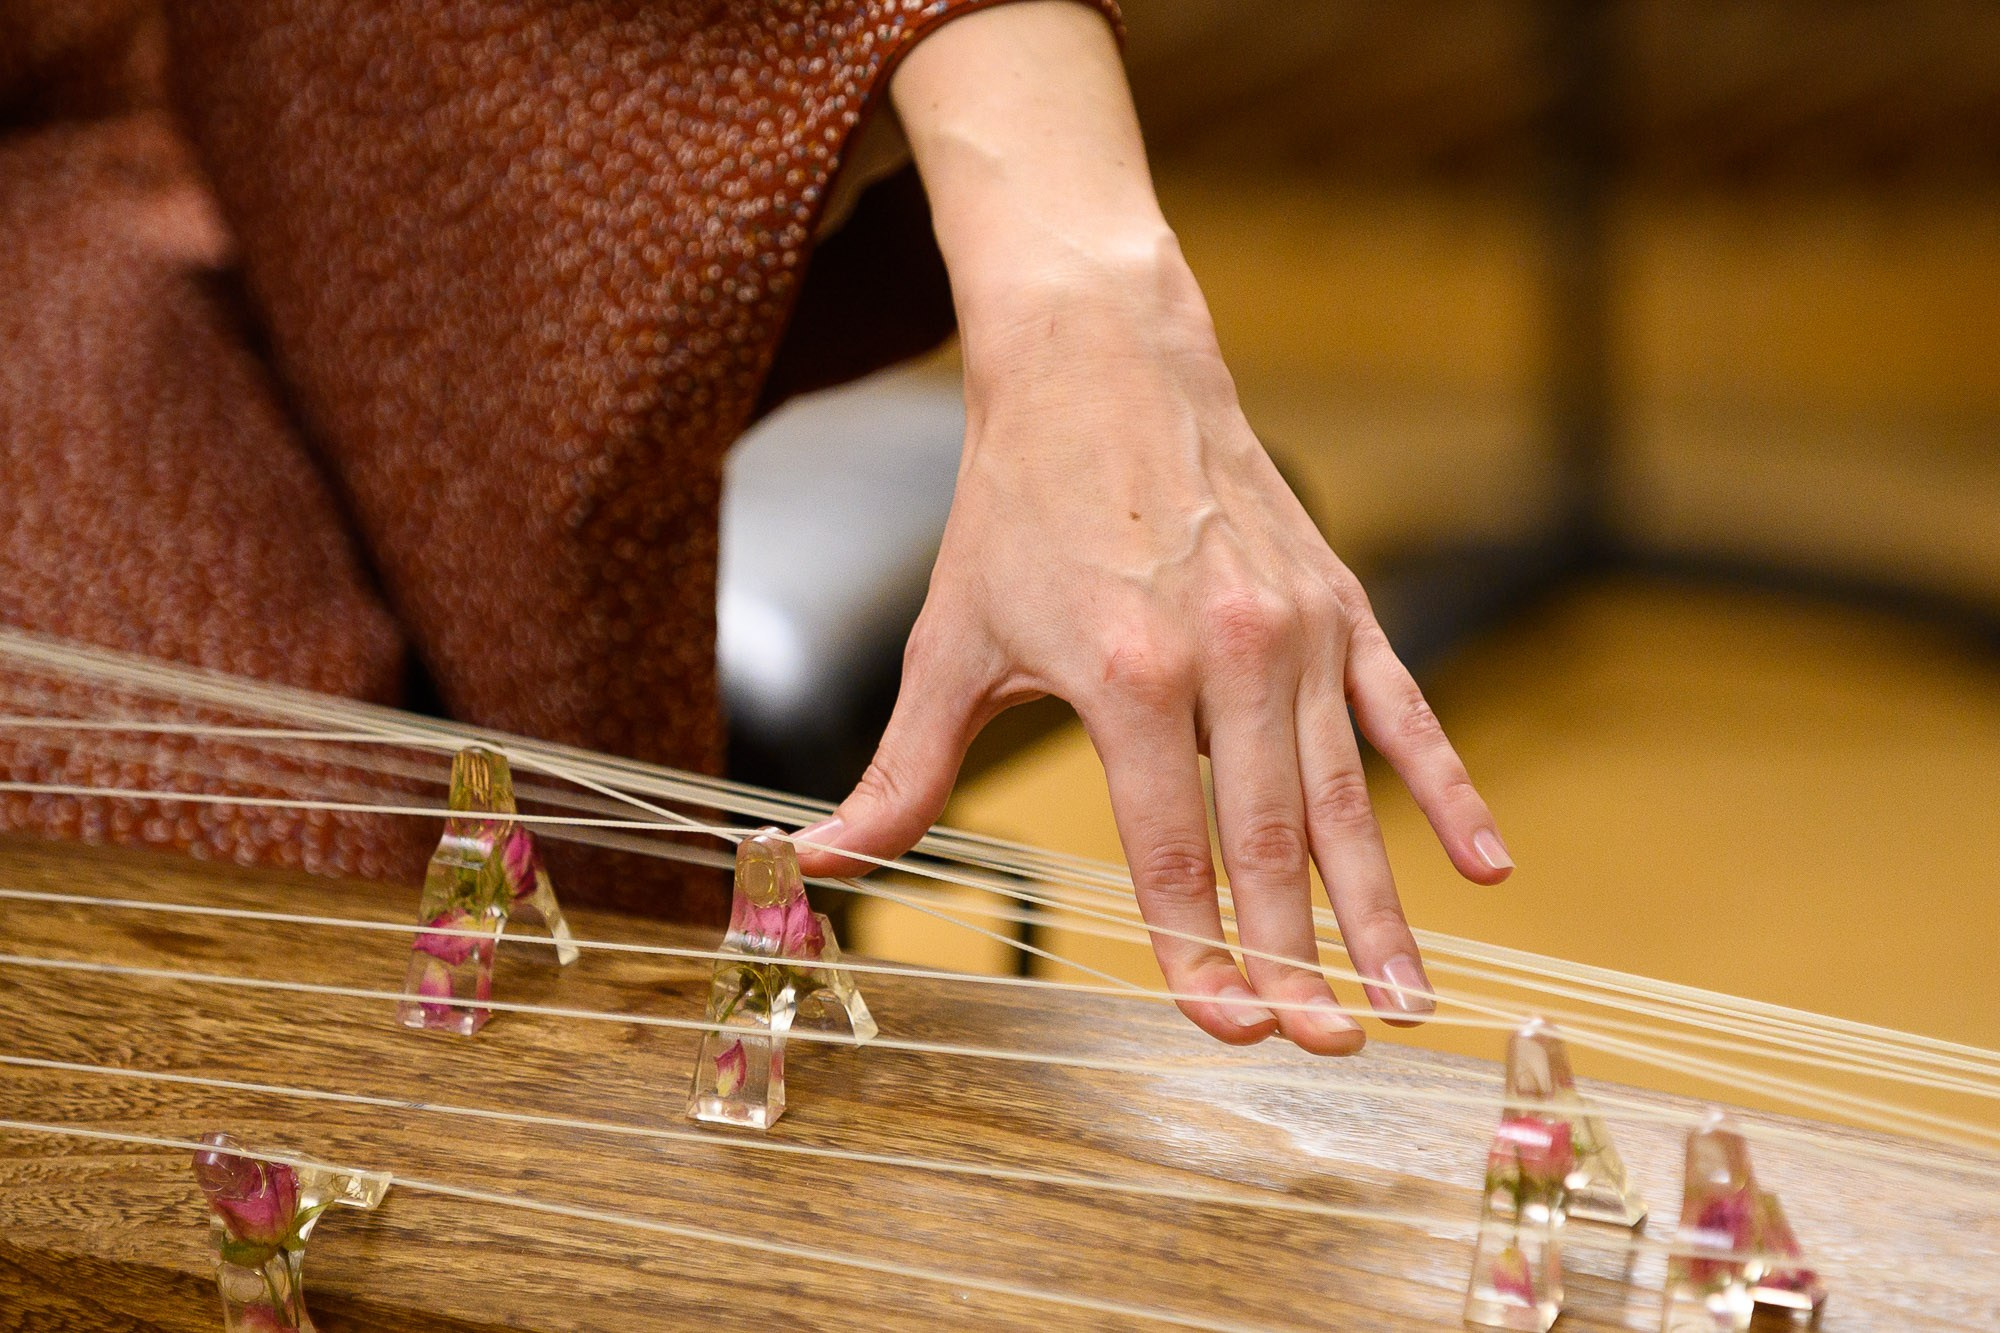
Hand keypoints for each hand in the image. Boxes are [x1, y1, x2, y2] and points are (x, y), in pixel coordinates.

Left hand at [794, 1, 1511, 1053]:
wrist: (1101, 359)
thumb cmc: (1019, 504)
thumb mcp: (952, 639)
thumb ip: (905, 771)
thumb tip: (825, 862)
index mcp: (1128, 675)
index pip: (1170, 849)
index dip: (1197, 949)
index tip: (1227, 1027)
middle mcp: (1230, 655)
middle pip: (1269, 841)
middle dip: (1299, 956)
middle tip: (1331, 1050)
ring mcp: (1299, 629)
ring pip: (1346, 796)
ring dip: (1378, 907)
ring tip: (1404, 1001)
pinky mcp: (1342, 602)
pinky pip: (1405, 713)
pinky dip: (1448, 789)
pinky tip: (1488, 866)